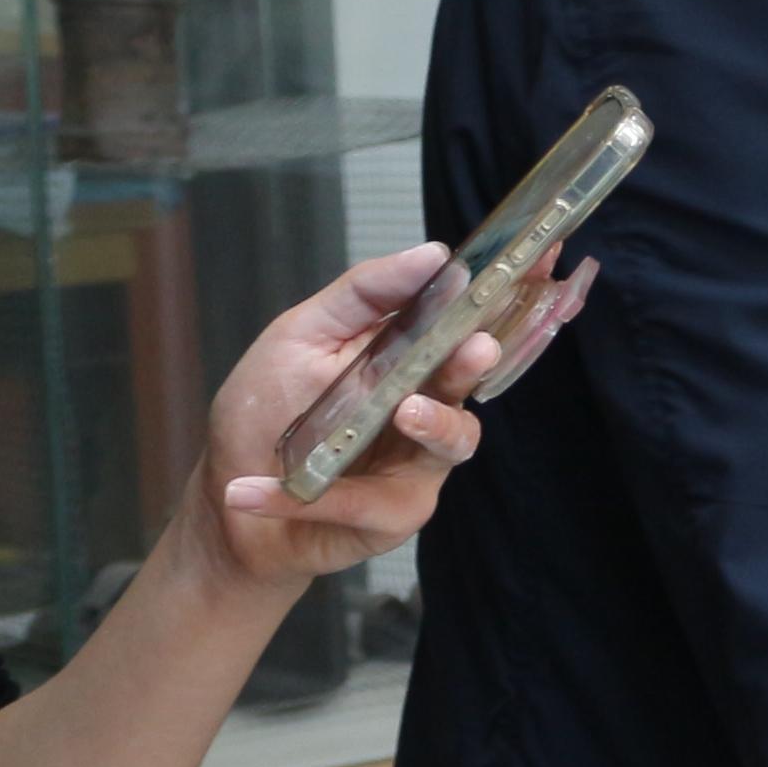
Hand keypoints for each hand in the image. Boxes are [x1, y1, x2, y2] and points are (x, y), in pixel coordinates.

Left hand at [191, 245, 591, 585]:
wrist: (226, 497)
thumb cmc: (268, 411)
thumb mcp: (301, 336)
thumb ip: (363, 293)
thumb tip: (433, 253)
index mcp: (412, 356)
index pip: (467, 319)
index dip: (504, 294)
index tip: (541, 258)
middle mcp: (428, 403)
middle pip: (470, 379)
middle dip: (474, 362)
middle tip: (475, 348)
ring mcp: (421, 461)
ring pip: (454, 441)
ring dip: (434, 426)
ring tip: (403, 413)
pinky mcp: (397, 513)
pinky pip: (371, 502)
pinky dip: (313, 497)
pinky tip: (255, 489)